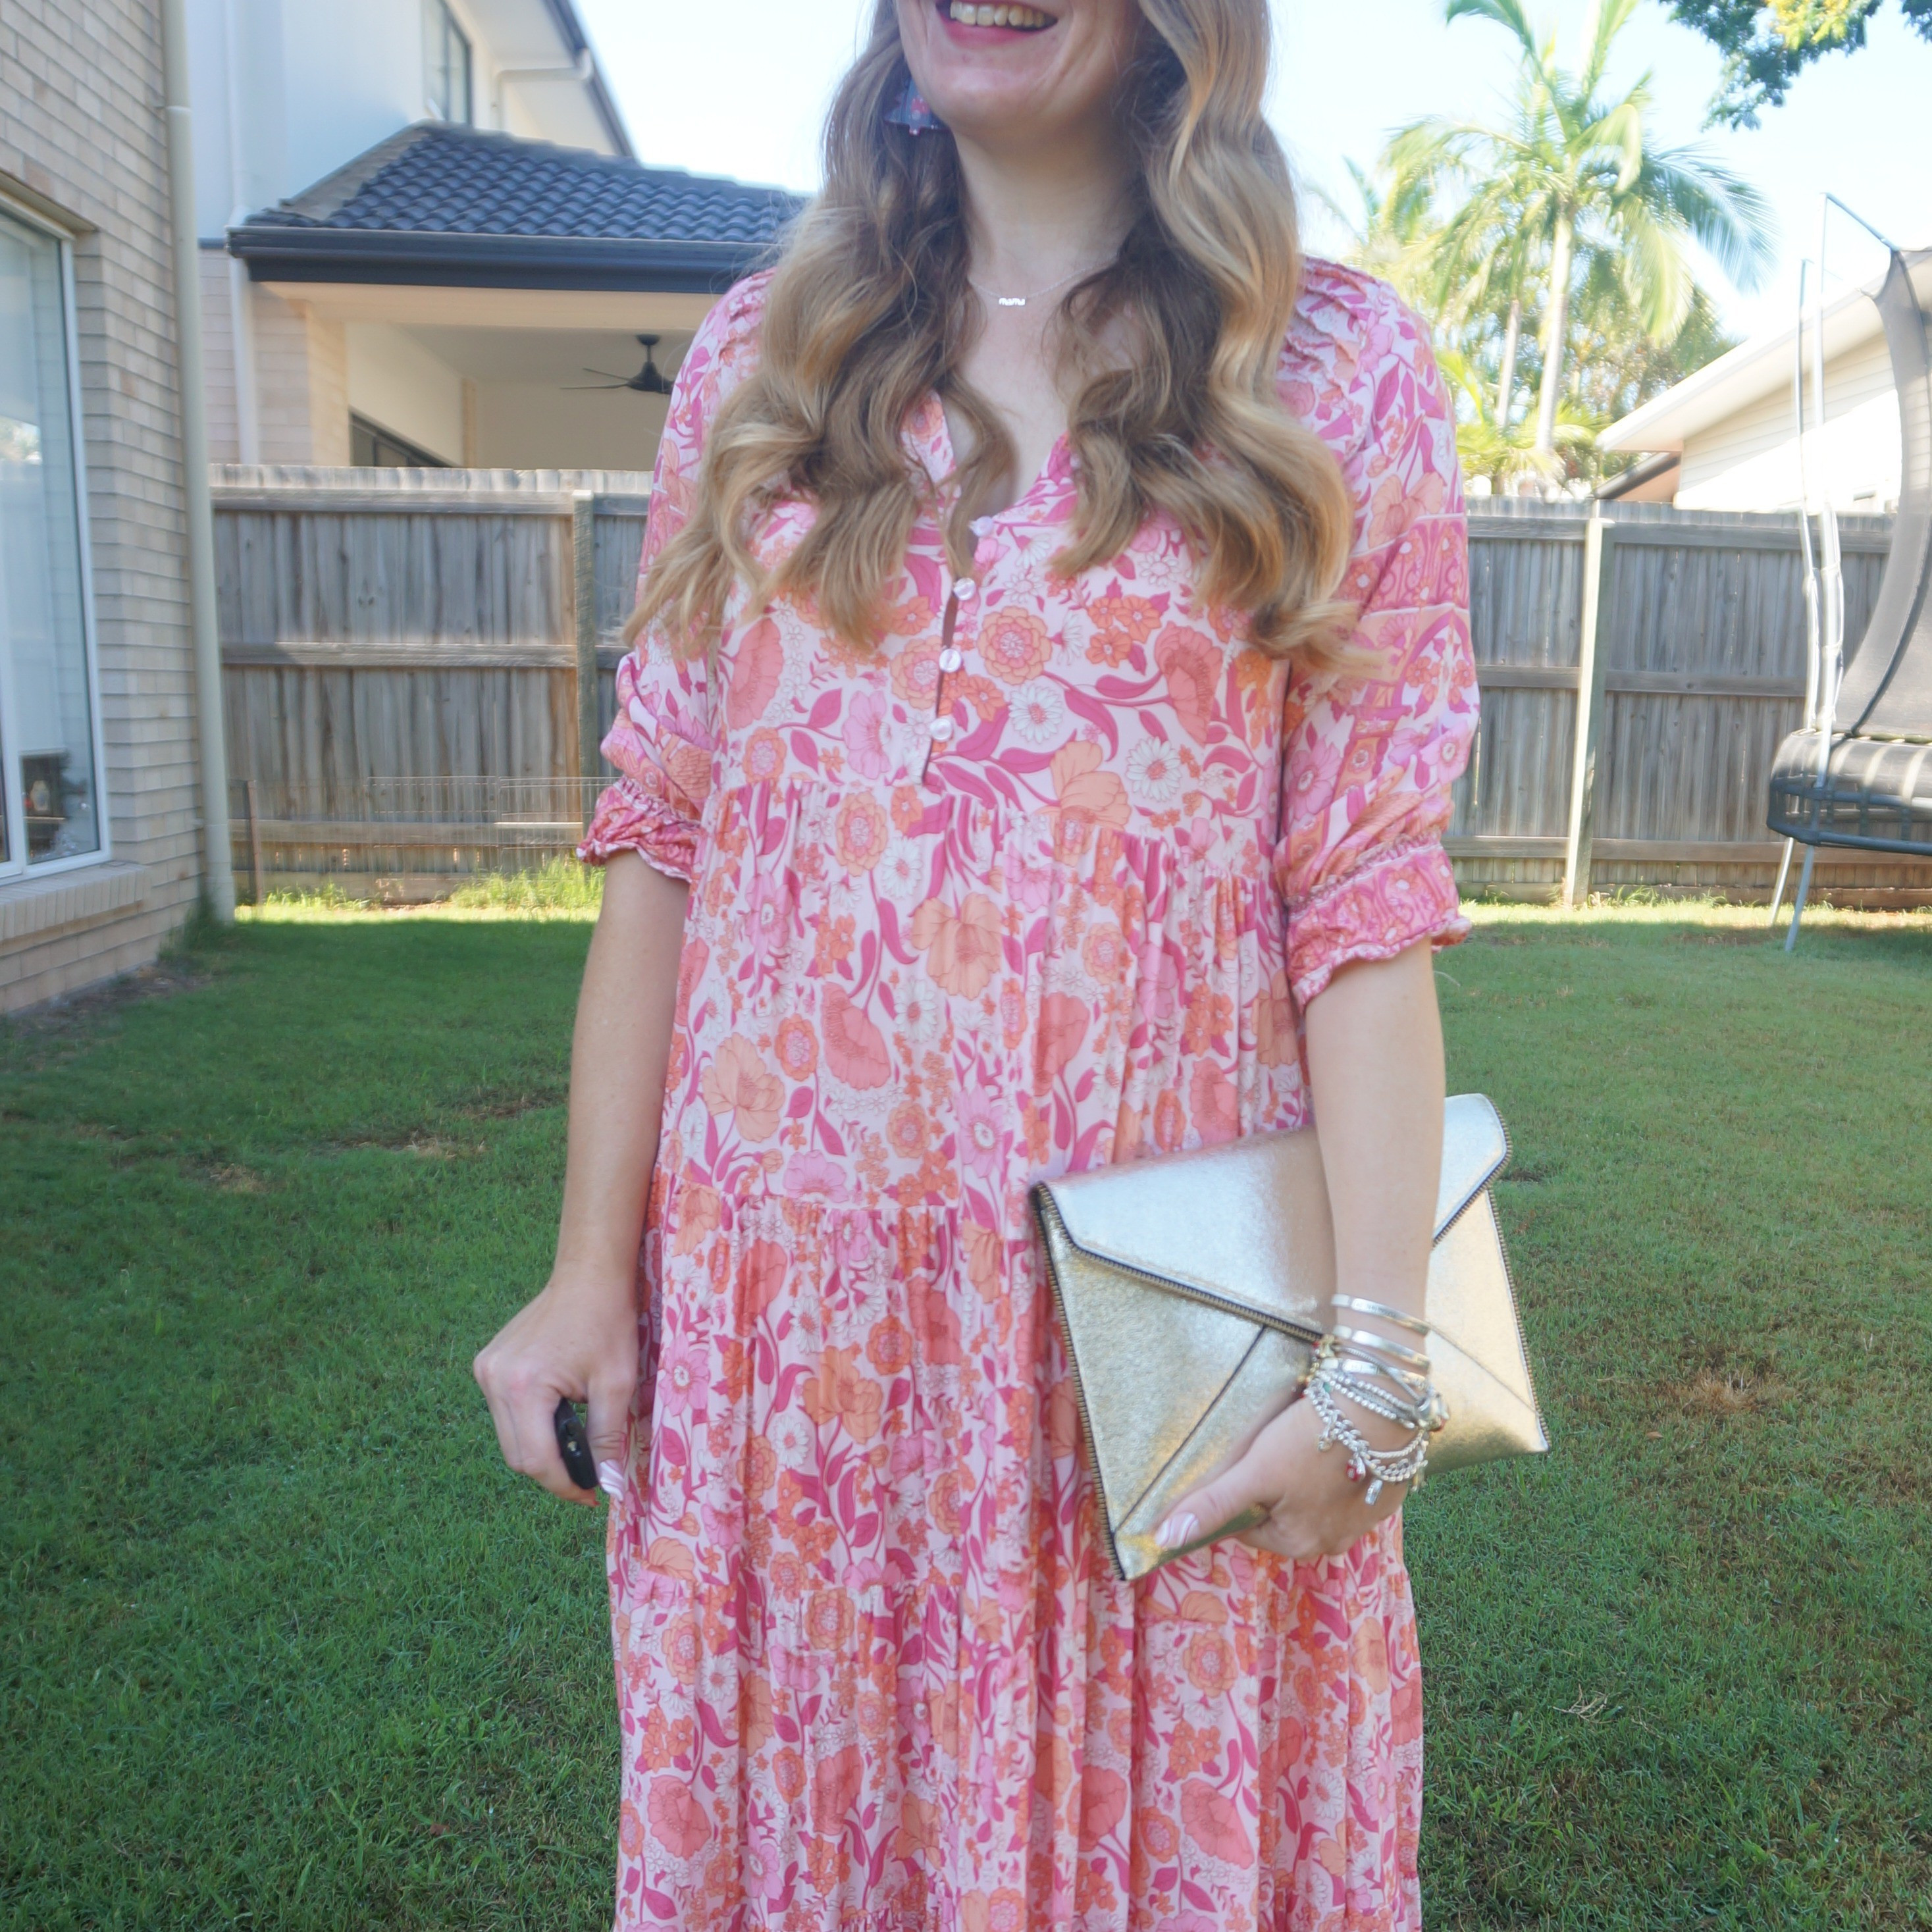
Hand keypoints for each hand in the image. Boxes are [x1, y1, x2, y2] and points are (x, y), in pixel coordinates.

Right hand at [474, 1271, 638, 1506]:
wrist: (588, 1275)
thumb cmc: (607, 1323)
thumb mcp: (616, 1384)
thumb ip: (608, 1439)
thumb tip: (608, 1485)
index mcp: (523, 1386)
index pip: (537, 1460)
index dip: (565, 1485)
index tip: (591, 1496)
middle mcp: (493, 1380)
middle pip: (518, 1455)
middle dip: (553, 1472)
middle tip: (588, 1477)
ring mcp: (485, 1370)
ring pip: (509, 1438)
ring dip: (541, 1449)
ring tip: (576, 1446)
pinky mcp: (487, 1364)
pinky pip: (505, 1413)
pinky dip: (530, 1425)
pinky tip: (558, 1417)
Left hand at [1155, 1388, 1410, 1563]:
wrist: (1381, 1409)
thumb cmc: (1311, 1441)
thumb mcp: (1254, 1472)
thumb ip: (1212, 1506)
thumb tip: (1164, 1540)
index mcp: (1296, 1543)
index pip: (1247, 1526)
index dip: (1240, 1493)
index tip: (1246, 1464)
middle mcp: (1332, 1543)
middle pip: (1282, 1516)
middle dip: (1274, 1488)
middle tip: (1275, 1448)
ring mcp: (1364, 1522)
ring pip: (1316, 1503)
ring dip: (1308, 1480)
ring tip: (1306, 1444)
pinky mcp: (1387, 1496)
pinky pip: (1350, 1489)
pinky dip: (1340, 1472)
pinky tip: (1339, 1445)